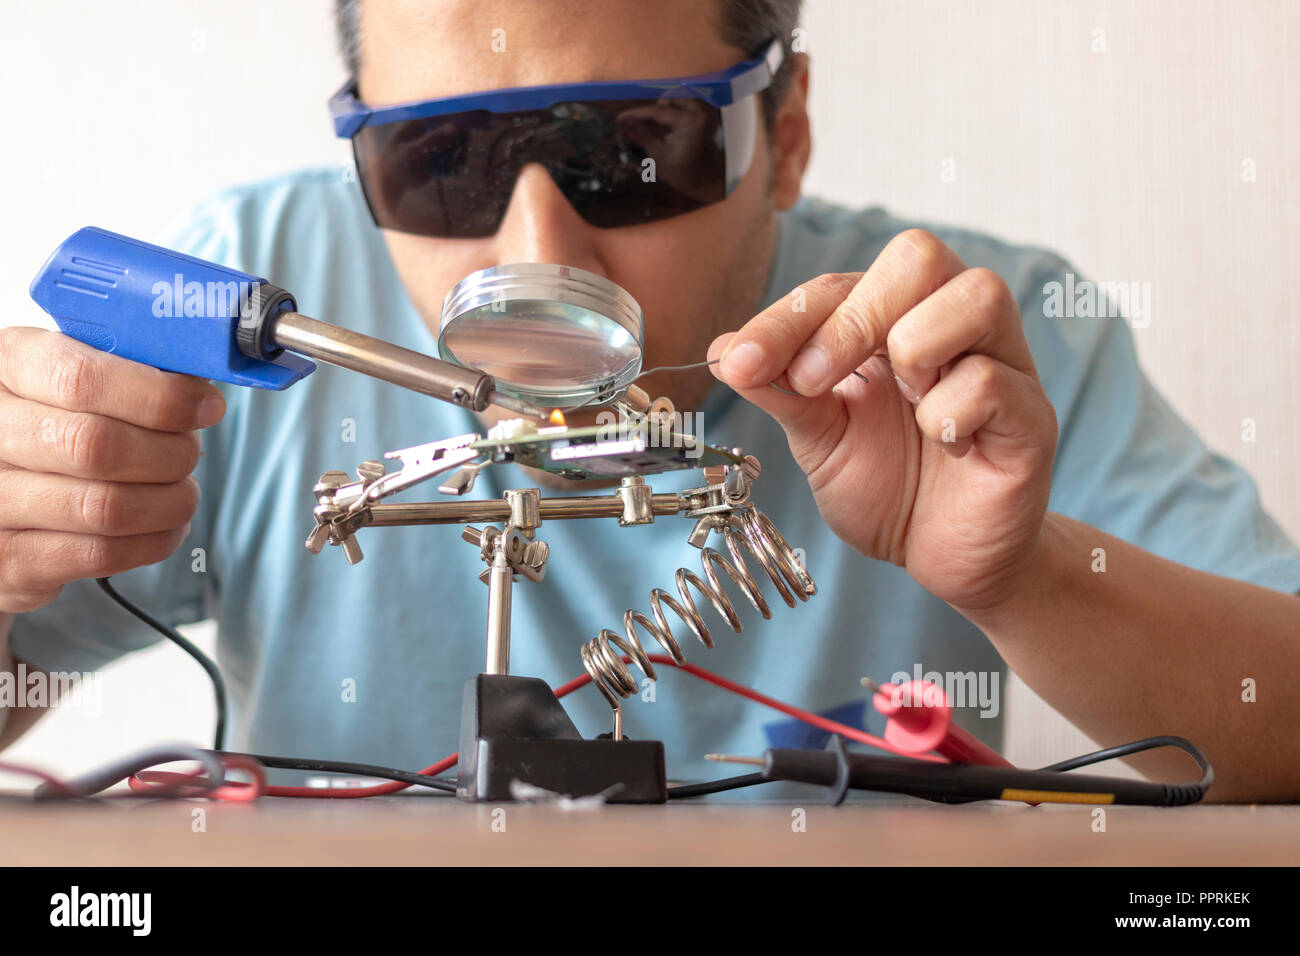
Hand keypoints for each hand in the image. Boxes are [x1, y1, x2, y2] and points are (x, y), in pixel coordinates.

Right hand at [0, 328, 223, 612]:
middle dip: (169, 452)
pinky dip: (153, 541)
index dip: (159, 395)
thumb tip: (200, 385)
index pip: (81, 379)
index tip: (205, 406)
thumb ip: (128, 371)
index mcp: (5, 369)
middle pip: (98, 445)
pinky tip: (164, 526)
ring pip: (107, 507)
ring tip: (181, 492)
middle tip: (188, 453)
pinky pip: (102, 554)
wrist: (1, 496)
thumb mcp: (70, 380)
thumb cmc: (51, 427)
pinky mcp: (12, 560)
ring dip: (168, 502)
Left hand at [708, 229, 1057, 613]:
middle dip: (852, 316)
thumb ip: (781, 391)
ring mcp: (1002, 364)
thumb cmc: (886, 489)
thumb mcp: (818, 439)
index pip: (842, 284)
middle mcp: (952, 326)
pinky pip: (993, 381)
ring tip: (903, 405)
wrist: (939, 559)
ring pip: (978, 293)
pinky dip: (950, 413)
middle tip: (812, 381)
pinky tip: (944, 445)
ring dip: (916, 347)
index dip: (787, 316)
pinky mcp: (1032, 417)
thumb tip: (725, 350)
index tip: (742, 362)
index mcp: (894, 322)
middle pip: (919, 256)